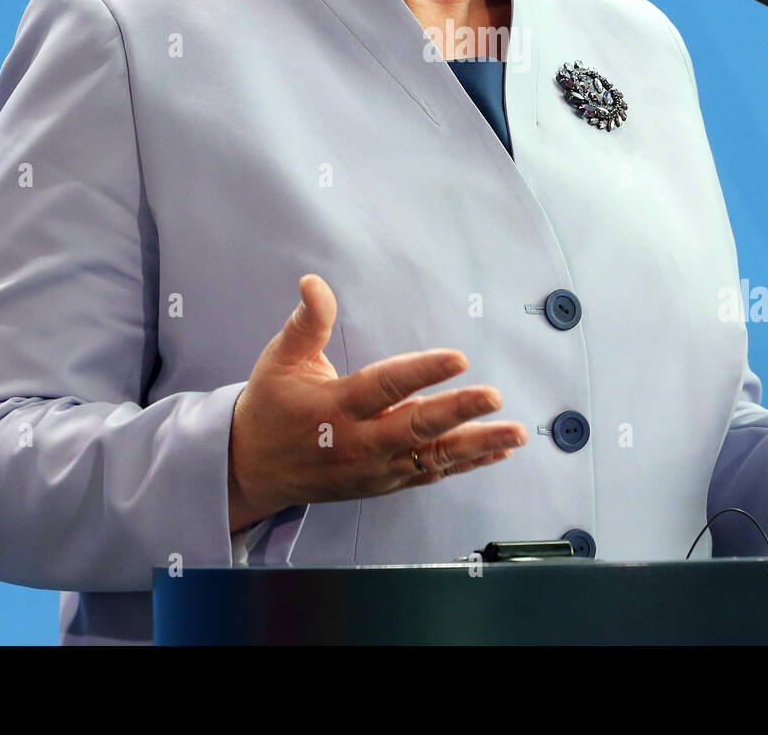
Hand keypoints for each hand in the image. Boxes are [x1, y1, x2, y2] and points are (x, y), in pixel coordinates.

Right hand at [227, 273, 526, 531]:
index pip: (384, 386)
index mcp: (335, 407)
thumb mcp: (280, 360)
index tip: (458, 358)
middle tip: (494, 398)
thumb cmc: (271, 408)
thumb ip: (306, 322)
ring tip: (515, 434)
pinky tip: (497, 453)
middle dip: (458, 413)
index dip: (422, 372)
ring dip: (477, 446)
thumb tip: (314, 282)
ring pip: (432, 458)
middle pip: (416, 428)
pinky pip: (430, 475)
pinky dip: (466, 465)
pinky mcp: (384, 484)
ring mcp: (375, 470)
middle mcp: (359, 443)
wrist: (252, 470)